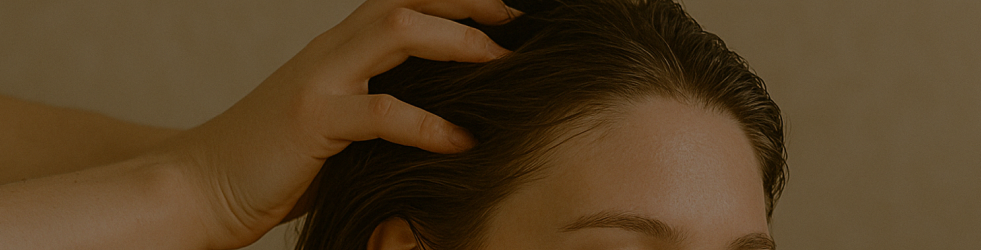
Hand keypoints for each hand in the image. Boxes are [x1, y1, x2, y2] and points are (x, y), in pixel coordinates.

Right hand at [157, 0, 519, 247]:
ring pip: (397, 31)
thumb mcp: (335, 125)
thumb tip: (446, 124)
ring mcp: (319, 80)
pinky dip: (428, 125)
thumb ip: (379, 112)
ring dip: (458, 41)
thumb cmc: (275, 162)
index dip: (454, 1)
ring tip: (501, 61)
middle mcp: (330, 52)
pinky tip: (461, 142)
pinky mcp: (310, 120)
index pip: (402, 3)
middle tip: (516, 22)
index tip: (504, 16)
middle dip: (467, 3)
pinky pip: (381, 112)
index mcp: (339, 51)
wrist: (200, 185)